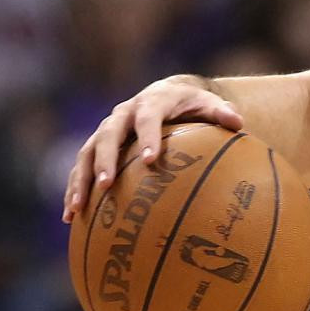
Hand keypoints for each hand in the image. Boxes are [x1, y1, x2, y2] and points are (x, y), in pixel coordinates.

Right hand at [62, 75, 242, 220]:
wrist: (166, 94)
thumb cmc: (192, 104)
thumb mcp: (209, 104)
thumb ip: (222, 113)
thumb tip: (238, 123)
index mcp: (150, 102)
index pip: (147, 118)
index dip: (147, 138)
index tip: (149, 161)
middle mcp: (122, 114)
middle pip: (107, 135)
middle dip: (104, 160)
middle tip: (106, 185)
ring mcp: (106, 130)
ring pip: (86, 153)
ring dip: (80, 180)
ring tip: (78, 208)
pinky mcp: (97, 146)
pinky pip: (80, 168)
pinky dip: (74, 189)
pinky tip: (71, 216)